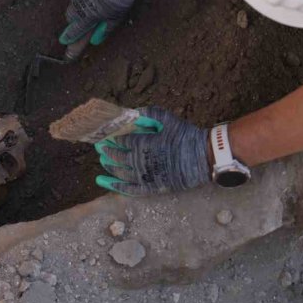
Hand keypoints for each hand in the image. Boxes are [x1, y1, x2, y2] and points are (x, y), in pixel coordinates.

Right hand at [59, 0, 143, 47]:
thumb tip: (95, 40)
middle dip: (75, 20)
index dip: (71, 39)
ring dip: (81, 4)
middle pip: (71, 17)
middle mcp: (78, 4)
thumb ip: (105, 28)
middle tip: (84, 20)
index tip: (65, 45)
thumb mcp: (117, 15)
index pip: (76, 31)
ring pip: (74, 2)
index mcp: (88, 16)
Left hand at [95, 106, 209, 195]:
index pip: (120, 141)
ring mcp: (145, 176)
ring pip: (120, 173)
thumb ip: (148, 114)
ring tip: (103, 161)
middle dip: (107, 151)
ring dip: (109, 167)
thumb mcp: (167, 119)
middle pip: (117, 157)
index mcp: (143, 144)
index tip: (103, 135)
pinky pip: (129, 189)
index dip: (110, 138)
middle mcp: (140, 162)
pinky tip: (106, 182)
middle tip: (99, 147)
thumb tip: (131, 112)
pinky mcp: (151, 188)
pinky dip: (116, 186)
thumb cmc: (185, 136)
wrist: (203, 158)